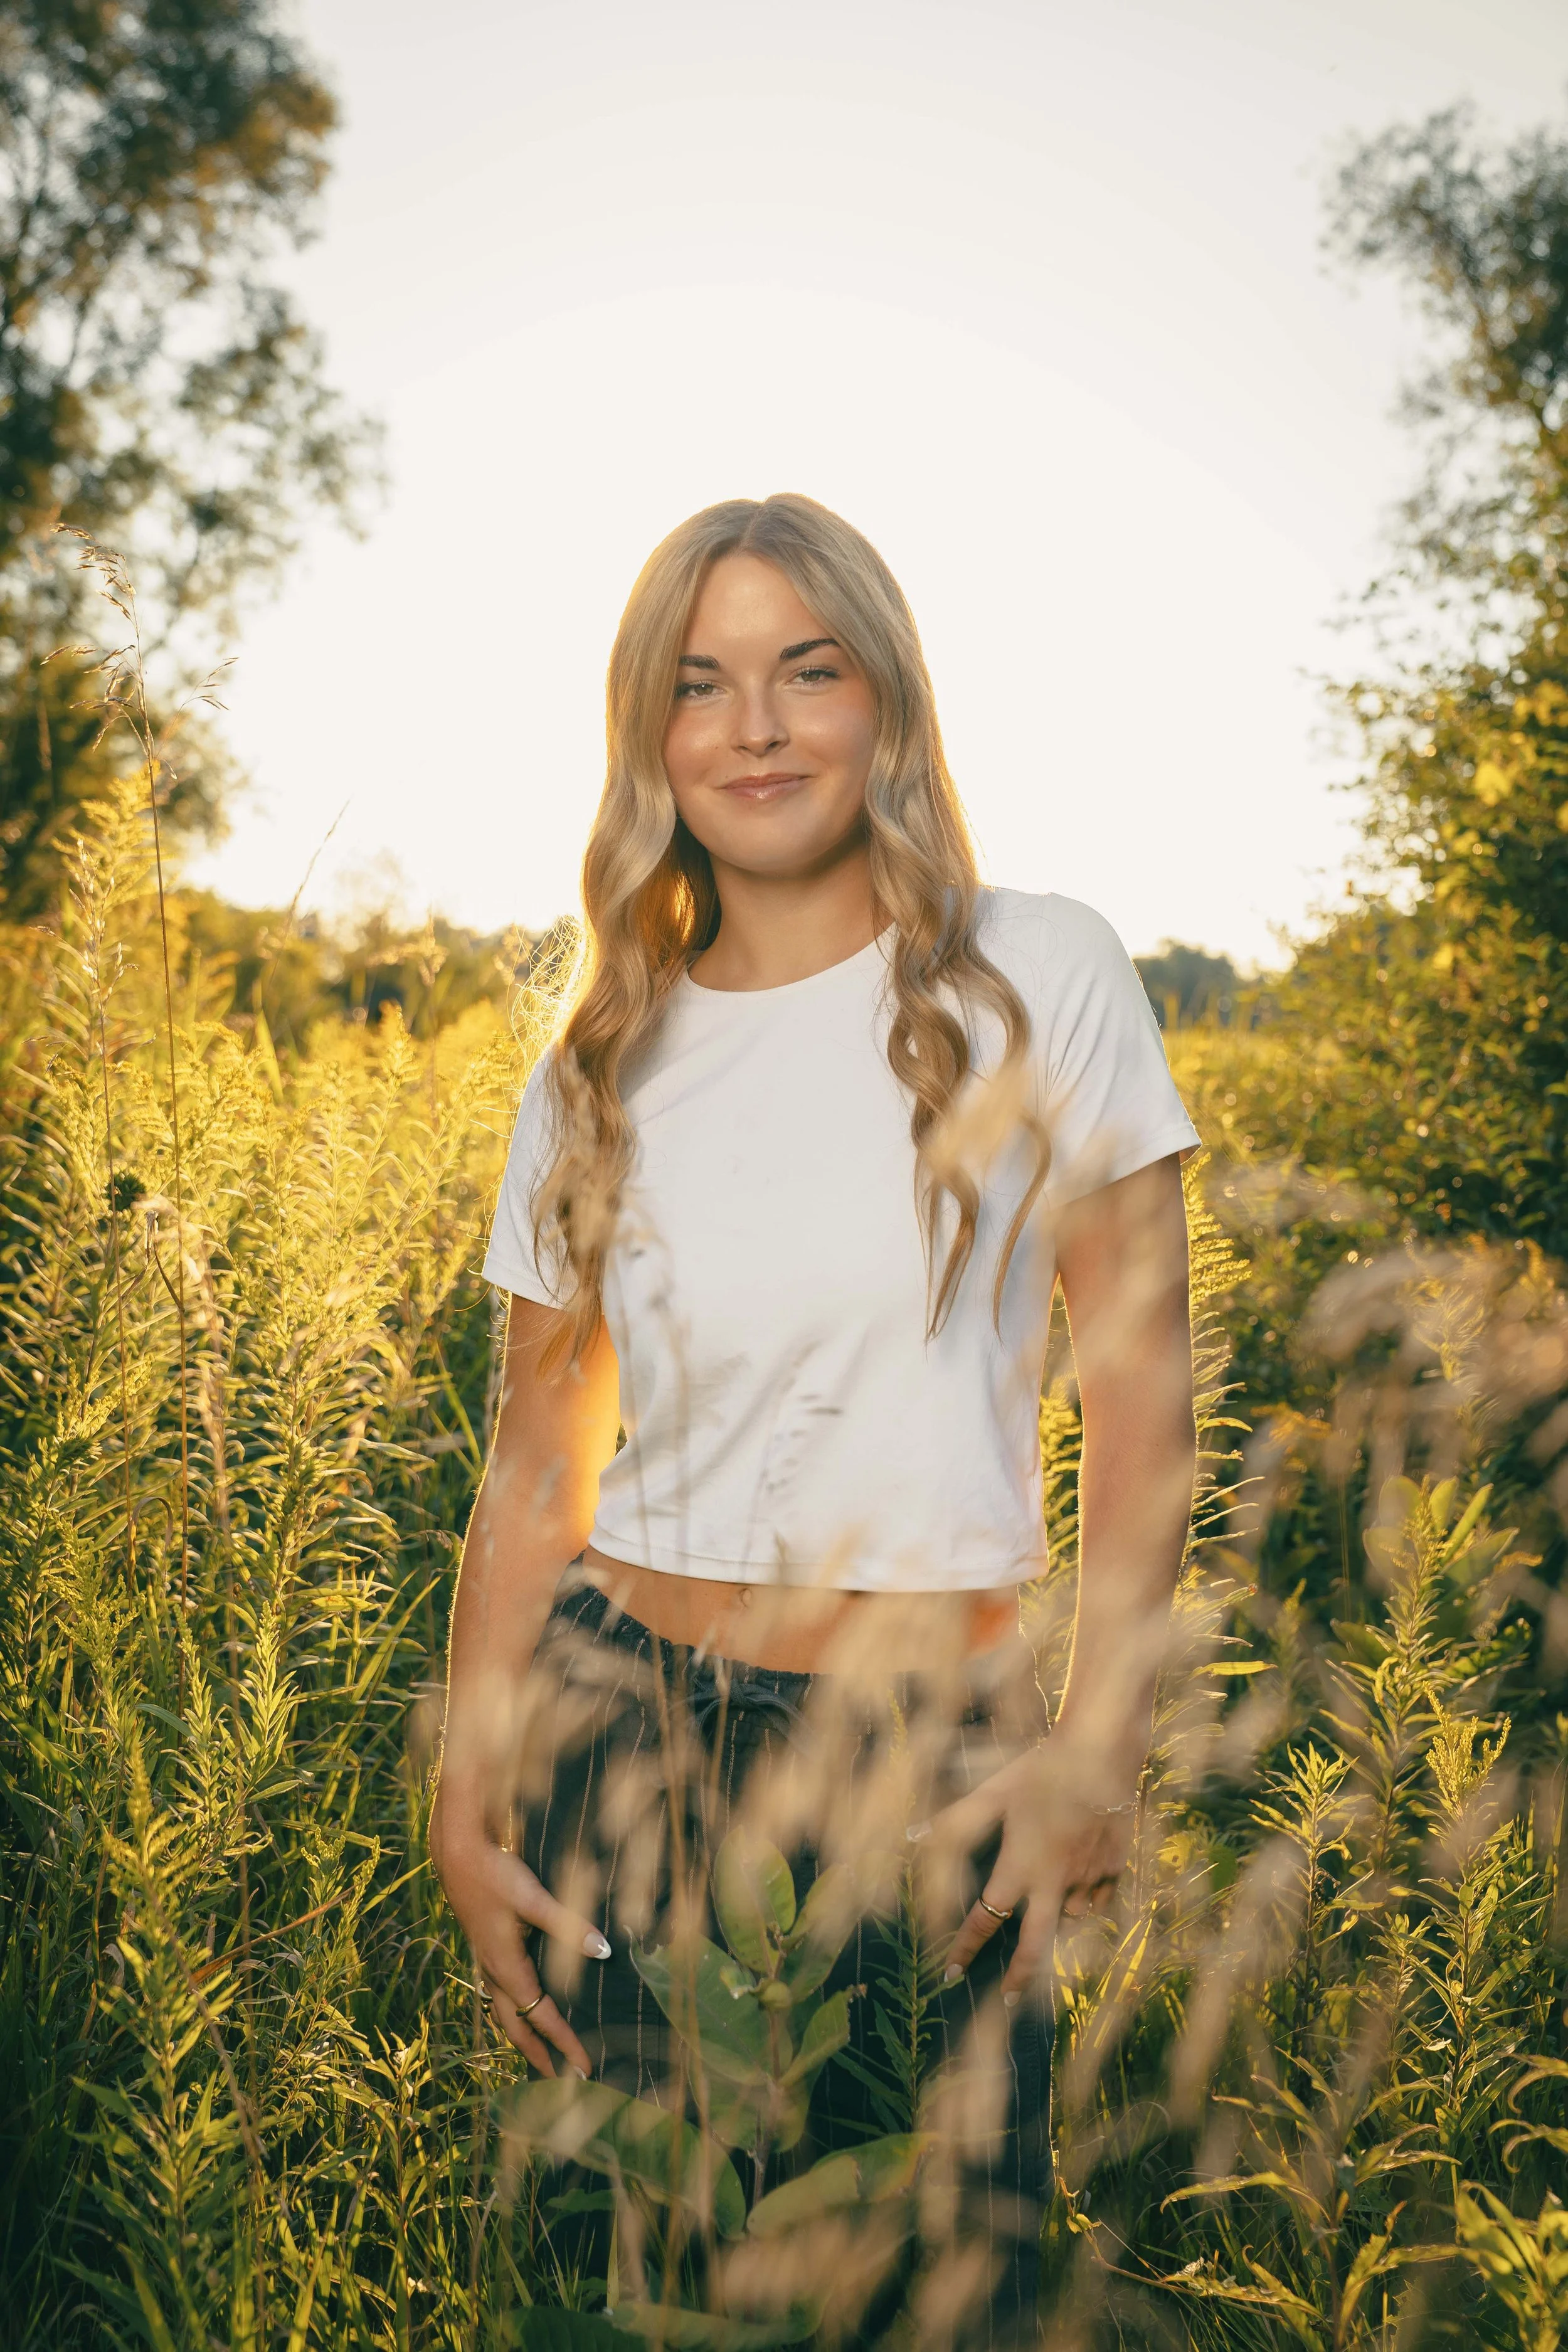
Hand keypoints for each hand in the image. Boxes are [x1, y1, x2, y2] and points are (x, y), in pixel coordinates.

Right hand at [430, 1788, 607, 2075]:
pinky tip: (522, 2005)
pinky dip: (513, 2012)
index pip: (541, 2017)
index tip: (586, 2068)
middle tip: (563, 2080)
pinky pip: (499, 1995)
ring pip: (503, 2013)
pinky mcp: (485, 1948)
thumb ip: (568, 1925)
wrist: (456, 1853)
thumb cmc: (494, 1874)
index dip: (565, 2043)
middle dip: (539, 2056)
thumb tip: (604, 1951)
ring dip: (523, 2037)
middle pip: (515, 2028)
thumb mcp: (533, 1898)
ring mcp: (486, 1961)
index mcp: (506, 1967)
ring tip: (542, 2055)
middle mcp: (493, 1972)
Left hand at [925, 1740, 1139, 2005]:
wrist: (1101, 1753)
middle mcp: (1053, 1882)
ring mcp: (1088, 1879)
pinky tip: (1079, 1889)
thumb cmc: (1041, 1770)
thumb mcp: (994, 1792)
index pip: (986, 1919)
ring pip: (1069, 1920)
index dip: (966, 1948)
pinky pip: (1097, 1898)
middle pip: (1036, 1947)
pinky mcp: (1114, 1869)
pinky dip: (1085, 1901)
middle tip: (1008, 2003)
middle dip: (1020, 1979)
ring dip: (1054, 1925)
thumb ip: (955, 1821)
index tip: (952, 1973)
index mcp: (1019, 1866)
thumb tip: (912, 1837)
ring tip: (1043, 1917)